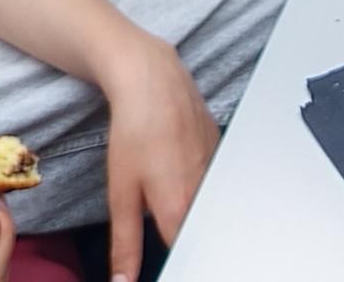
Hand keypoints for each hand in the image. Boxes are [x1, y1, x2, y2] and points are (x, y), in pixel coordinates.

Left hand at [99, 45, 219, 281]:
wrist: (153, 81)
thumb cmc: (135, 132)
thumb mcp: (120, 195)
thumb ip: (125, 245)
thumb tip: (123, 281)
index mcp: (180, 208)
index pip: (187, 255)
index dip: (178, 264)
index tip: (168, 266)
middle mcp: (207, 193)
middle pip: (202, 232)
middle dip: (187, 240)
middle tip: (163, 228)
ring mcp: (219, 171)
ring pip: (211, 208)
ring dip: (197, 214)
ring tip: (172, 197)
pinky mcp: (223, 153)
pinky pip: (217, 184)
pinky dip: (204, 190)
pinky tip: (184, 173)